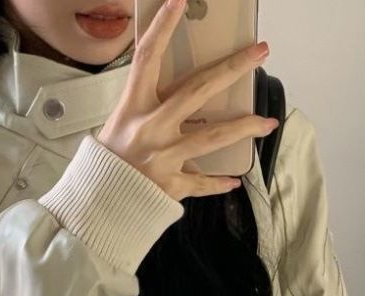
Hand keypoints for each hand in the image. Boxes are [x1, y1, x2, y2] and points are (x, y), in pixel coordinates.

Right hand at [96, 0, 277, 201]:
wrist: (96, 206)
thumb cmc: (107, 163)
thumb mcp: (119, 126)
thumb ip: (147, 110)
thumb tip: (181, 97)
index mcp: (133, 108)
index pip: (148, 58)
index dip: (163, 26)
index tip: (180, 1)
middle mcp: (151, 128)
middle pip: (198, 90)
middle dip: (233, 68)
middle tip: (260, 52)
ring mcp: (164, 158)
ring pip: (214, 137)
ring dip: (245, 127)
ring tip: (268, 123)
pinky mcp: (171, 186)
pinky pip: (201, 183)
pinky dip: (218, 182)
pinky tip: (234, 179)